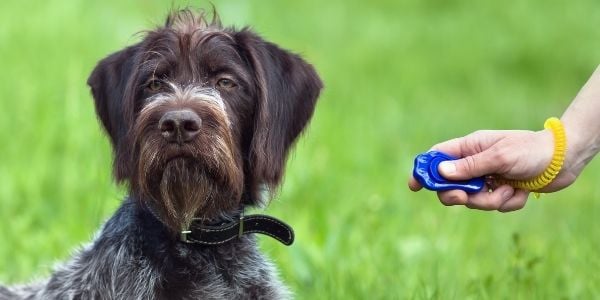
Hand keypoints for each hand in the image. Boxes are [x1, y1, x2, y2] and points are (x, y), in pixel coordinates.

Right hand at [408, 129, 576, 211]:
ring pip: (474, 200)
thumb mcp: (499, 157)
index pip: (438, 157)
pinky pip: (495, 205)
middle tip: (464, 197)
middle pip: (450, 185)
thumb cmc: (530, 151)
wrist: (563, 161)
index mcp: (470, 147)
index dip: (424, 170)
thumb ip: (469, 166)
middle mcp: (476, 163)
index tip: (414, 184)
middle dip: (457, 194)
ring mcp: (488, 178)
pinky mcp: (502, 192)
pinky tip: (520, 191)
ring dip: (491, 200)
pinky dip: (507, 202)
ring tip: (508, 190)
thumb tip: (441, 171)